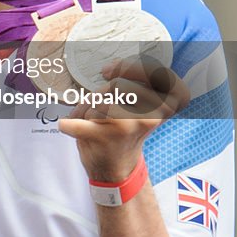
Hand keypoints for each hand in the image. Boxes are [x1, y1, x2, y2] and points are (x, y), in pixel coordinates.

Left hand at [57, 57, 189, 180]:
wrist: (116, 168)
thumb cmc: (125, 128)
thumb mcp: (141, 104)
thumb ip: (135, 82)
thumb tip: (108, 70)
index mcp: (168, 105)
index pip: (157, 72)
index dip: (132, 67)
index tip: (110, 73)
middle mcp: (153, 116)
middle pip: (118, 84)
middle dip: (102, 93)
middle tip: (98, 106)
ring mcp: (128, 127)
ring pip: (98, 99)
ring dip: (86, 108)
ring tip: (89, 120)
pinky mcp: (104, 137)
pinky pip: (78, 117)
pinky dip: (68, 123)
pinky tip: (68, 127)